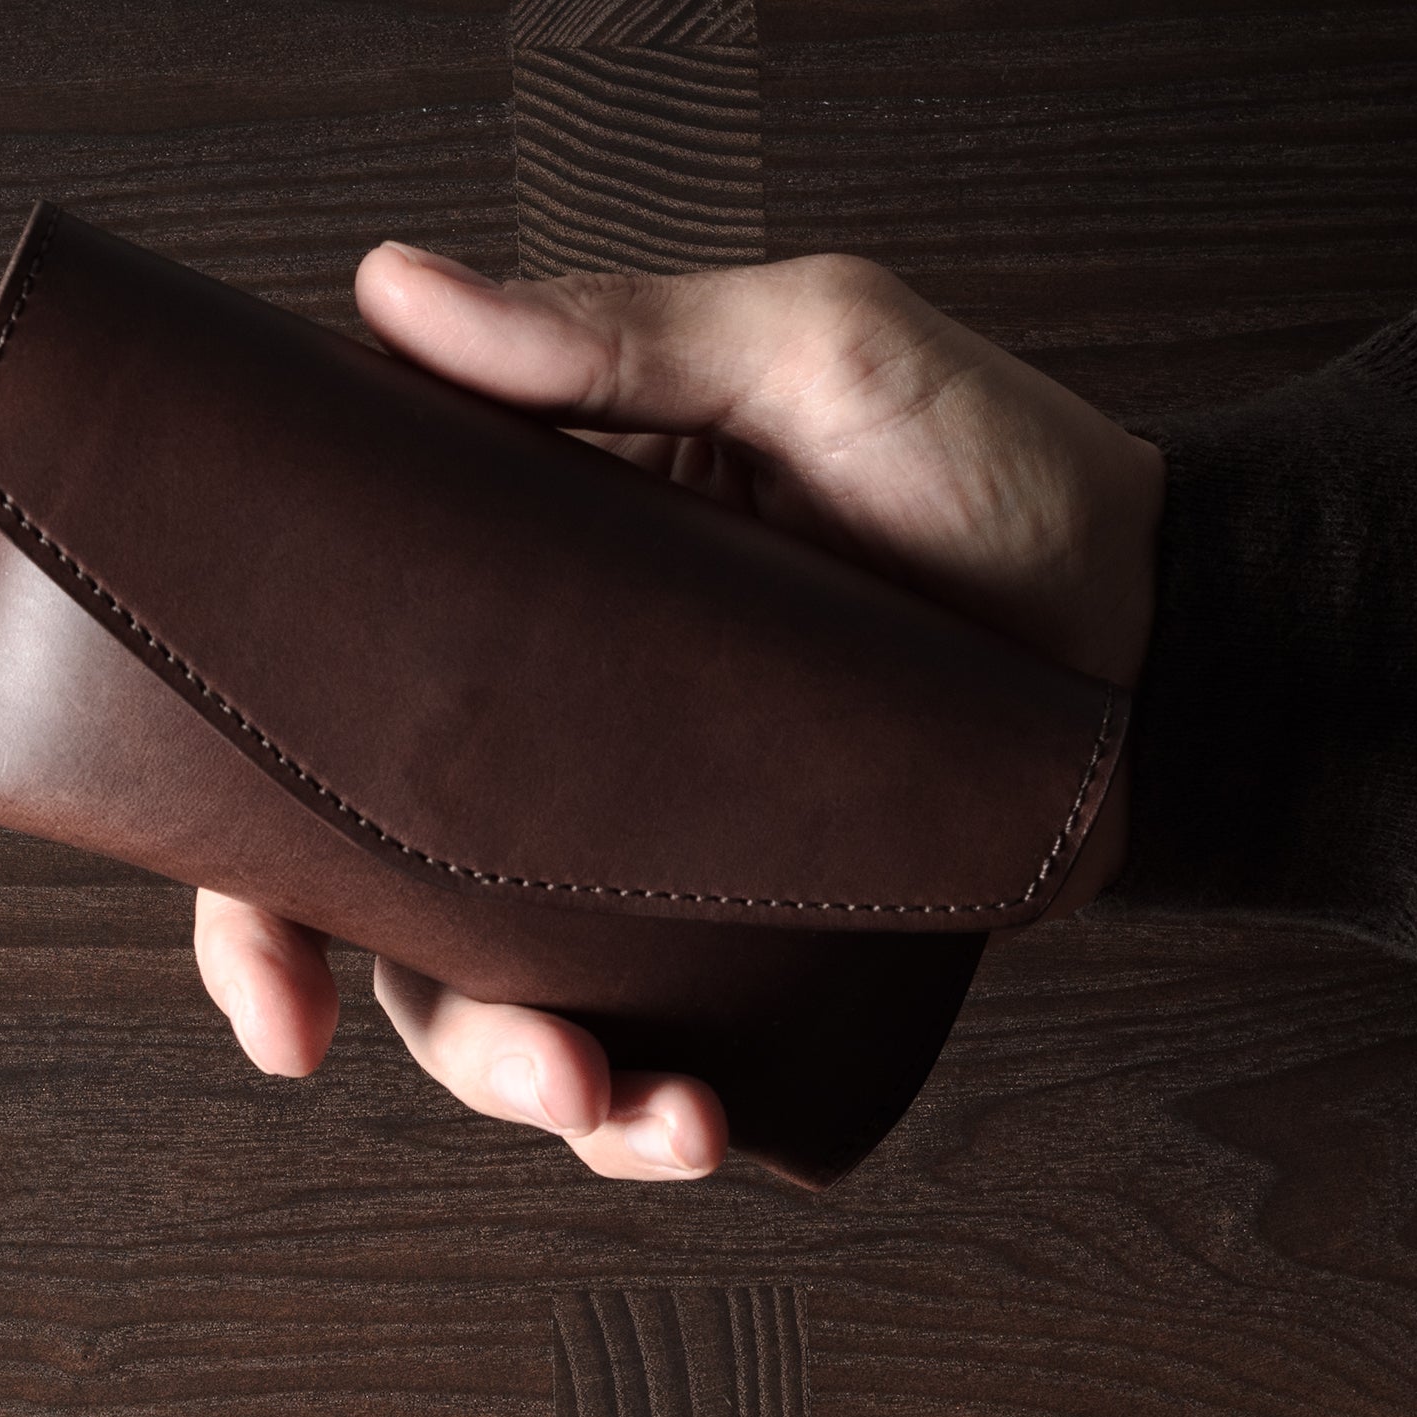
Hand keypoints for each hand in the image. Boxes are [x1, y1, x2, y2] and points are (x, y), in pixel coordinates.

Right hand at [195, 243, 1164, 1179]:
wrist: (1177, 636)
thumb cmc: (999, 470)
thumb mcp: (819, 357)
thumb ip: (622, 336)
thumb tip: (390, 290)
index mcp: (516, 576)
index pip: (313, 701)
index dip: (239, 835)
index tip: (260, 958)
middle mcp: (549, 727)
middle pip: (374, 890)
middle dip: (351, 997)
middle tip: (370, 1051)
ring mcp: (640, 846)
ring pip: (499, 1000)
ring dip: (523, 1084)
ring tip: (626, 1112)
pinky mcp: (743, 938)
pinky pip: (654, 1051)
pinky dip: (651, 1117)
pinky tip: (700, 1126)